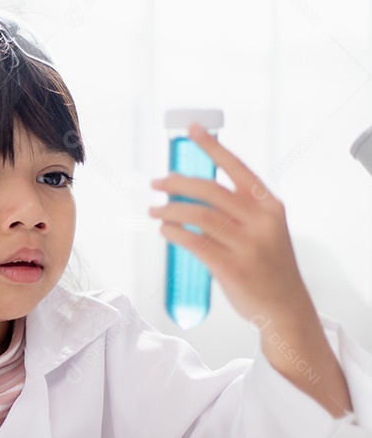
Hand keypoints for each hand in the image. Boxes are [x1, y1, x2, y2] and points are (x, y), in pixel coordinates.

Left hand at [148, 123, 312, 324]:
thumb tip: (195, 191)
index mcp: (270, 206)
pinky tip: (164, 229)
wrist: (285, 307)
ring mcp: (248, 245)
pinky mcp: (232, 268)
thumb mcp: (266, 229)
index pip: (237, 167)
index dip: (212, 147)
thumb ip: (240, 210)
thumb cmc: (269, 265)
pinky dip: (173, 232)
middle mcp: (261, 221)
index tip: (192, 130)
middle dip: (177, 182)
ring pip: (197, 215)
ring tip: (154, 210)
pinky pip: (194, 243)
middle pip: (209, 189)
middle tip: (156, 183)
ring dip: (169, 209)